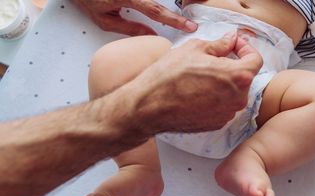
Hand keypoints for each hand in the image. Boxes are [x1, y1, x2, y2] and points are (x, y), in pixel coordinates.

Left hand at [72, 0, 197, 35]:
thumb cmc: (87, 0)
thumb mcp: (104, 20)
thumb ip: (130, 27)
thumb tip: (151, 35)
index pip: (155, 10)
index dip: (173, 20)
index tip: (188, 26)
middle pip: (158, 2)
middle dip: (174, 14)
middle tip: (189, 24)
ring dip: (170, 8)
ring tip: (183, 17)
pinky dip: (158, 5)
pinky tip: (170, 11)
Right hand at [120, 32, 262, 133]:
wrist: (150, 106)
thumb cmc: (169, 77)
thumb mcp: (195, 49)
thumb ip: (220, 44)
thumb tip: (230, 40)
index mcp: (237, 77)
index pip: (255, 59)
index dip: (245, 48)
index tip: (235, 45)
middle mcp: (237, 99)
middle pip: (243, 77)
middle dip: (231, 66)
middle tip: (212, 59)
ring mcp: (227, 114)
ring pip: (232, 93)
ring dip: (222, 83)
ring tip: (199, 77)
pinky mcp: (216, 124)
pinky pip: (222, 106)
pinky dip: (215, 97)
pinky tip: (196, 92)